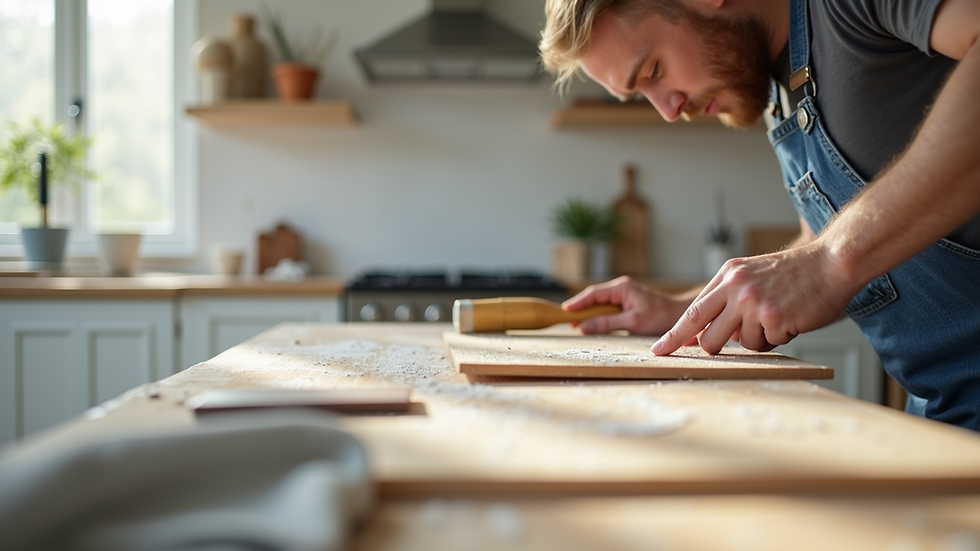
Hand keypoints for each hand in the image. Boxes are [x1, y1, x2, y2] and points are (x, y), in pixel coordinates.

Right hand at [562, 276, 694, 334]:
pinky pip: (608, 307)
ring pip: (601, 303)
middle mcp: (621, 287)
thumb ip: (607, 324)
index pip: (593, 294)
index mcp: (622, 287)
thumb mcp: (632, 322)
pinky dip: (600, 315)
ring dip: (590, 313)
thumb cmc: (661, 316)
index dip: (577, 303)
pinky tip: (594, 323)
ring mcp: (624, 294)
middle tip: (568, 322)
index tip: (564, 311)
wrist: (680, 316)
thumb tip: (584, 327)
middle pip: (594, 298)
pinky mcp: (627, 302)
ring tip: (577, 324)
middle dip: (581, 309)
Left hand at [653, 242, 855, 354]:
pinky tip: (791, 317)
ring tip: (778, 315)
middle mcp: (735, 288)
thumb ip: (727, 299)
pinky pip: (767, 344)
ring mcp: (753, 303)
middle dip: (719, 346)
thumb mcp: (751, 275)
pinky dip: (780, 337)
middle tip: (742, 334)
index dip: (674, 336)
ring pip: (741, 344)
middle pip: (708, 337)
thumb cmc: (795, 273)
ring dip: (760, 337)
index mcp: (727, 276)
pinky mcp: (774, 318)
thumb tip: (704, 333)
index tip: (659, 350)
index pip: (692, 312)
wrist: (833, 262)